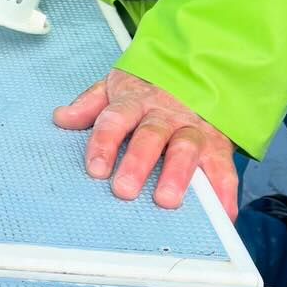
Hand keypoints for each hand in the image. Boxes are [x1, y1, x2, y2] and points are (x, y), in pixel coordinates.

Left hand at [52, 68, 238, 218]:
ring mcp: (193, 127)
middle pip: (150, 136)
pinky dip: (224, 190)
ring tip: (166, 200)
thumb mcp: (116, 86)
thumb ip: (90, 104)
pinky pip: (223, 166)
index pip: (116, 119)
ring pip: (186, 148)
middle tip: (124, 190)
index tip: (96, 168)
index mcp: (135, 100)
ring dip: (177, 175)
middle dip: (137, 163)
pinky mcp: (218, 143)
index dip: (104, 142)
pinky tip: (221, 214)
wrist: (199, 72)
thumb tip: (62, 118)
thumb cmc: (150, 89)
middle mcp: (165, 114)